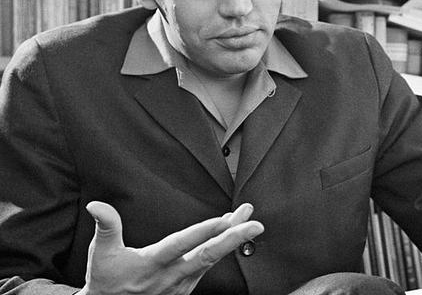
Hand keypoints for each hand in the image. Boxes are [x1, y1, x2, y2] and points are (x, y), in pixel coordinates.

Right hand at [75, 202, 263, 294]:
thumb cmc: (107, 279)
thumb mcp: (102, 253)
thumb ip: (107, 226)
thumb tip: (97, 204)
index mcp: (152, 264)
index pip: (182, 245)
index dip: (203, 232)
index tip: (225, 219)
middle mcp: (173, 275)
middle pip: (209, 256)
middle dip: (234, 239)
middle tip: (256, 224)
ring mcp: (184, 282)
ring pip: (214, 258)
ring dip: (234, 237)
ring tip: (249, 216)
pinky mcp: (189, 284)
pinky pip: (211, 263)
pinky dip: (224, 245)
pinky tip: (234, 229)